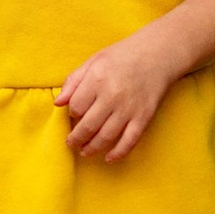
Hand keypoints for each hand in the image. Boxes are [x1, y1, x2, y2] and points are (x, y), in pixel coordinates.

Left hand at [55, 32, 174, 162]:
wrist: (156, 55)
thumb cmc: (121, 57)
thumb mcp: (93, 62)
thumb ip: (73, 81)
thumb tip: (58, 103)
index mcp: (97, 79)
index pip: (76, 106)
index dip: (71, 114)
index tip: (73, 116)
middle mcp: (112, 96)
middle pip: (88, 126)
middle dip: (76, 138)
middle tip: (71, 143)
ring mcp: (129, 109)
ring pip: (106, 136)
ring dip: (92, 148)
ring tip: (84, 152)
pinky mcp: (143, 117)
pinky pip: (129, 141)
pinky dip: (118, 153)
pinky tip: (108, 158)